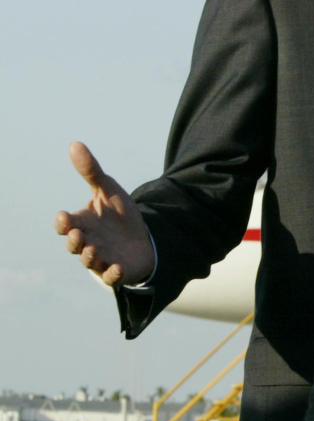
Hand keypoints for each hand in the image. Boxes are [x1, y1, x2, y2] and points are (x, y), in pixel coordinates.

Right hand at [54, 142, 154, 286]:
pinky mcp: (117, 271)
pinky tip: (117, 268)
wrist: (142, 236)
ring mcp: (101, 258)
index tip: (65, 216)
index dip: (63, 223)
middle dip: (74, 241)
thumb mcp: (108, 189)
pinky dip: (112, 275)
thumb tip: (75, 144)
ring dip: (89, 257)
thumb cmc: (118, 214)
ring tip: (93, 249)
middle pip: (74, 246)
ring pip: (90, 261)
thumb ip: (91, 171)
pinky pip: (112, 277)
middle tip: (78, 234)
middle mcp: (87, 242)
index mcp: (82, 223)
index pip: (66, 225)